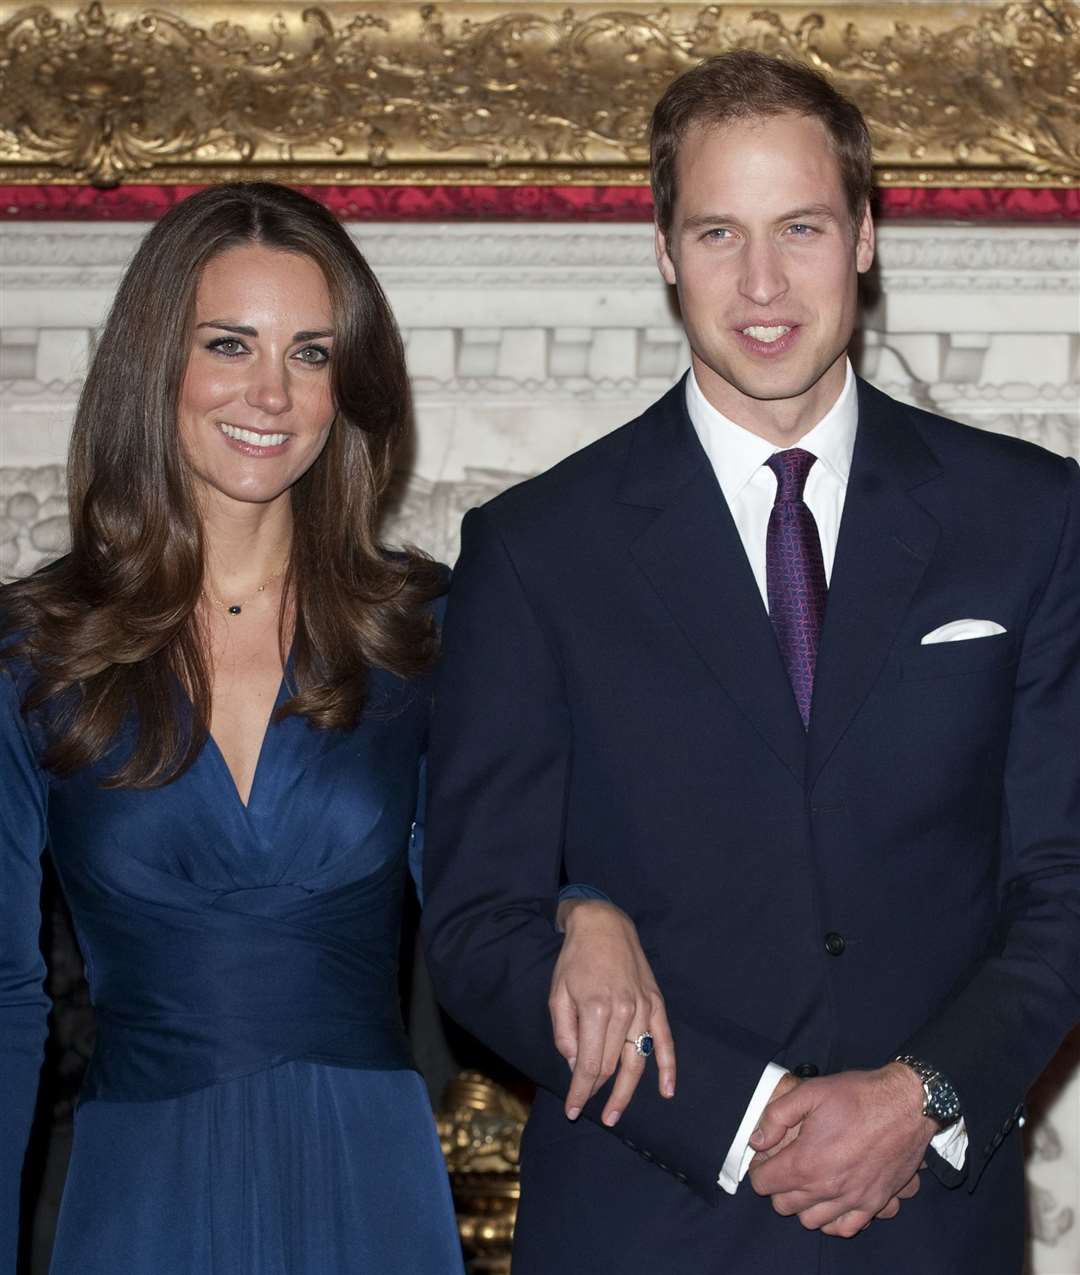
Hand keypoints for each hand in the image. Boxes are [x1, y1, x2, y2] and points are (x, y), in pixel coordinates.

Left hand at [550, 899, 674, 1126]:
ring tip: (615, 1114)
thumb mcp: (557, 993)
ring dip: (627, 1091)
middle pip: (612, 1066)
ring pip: (637, 1060)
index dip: (580, 1091)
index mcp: (596, 1009)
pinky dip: (668, 1067)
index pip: (590, 1064)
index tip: (573, 1110)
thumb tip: (575, 1065)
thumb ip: (564, 1033)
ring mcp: (643, 1007)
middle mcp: (623, 1011)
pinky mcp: (655, 1002)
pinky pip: (665, 1040)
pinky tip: (666, 1090)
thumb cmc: (574, 959)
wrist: (603, 925)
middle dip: (598, 1092)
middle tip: (589, 1114)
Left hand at [748, 1064, 934, 1236]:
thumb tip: (757, 1141)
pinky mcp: (874, 1203)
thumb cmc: (857, 1096)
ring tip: (807, 1183)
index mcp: (806, 1162)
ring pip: (811, 1221)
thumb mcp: (809, 1092)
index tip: (765, 1158)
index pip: (764, 1183)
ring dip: (803, 1205)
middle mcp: (827, 1188)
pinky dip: (832, 1220)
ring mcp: (852, 1200)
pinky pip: (845, 1228)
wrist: (906, 1105)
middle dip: (778, 1187)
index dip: (759, 1169)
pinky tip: (831, 1201)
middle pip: (784, 1206)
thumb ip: (776, 1117)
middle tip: (784, 1167)